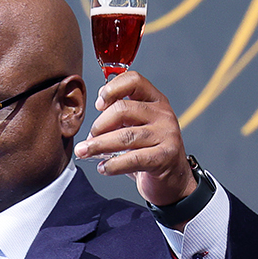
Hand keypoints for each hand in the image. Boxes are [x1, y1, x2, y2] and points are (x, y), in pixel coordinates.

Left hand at [73, 69, 196, 211]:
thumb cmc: (149, 150)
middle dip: (99, 125)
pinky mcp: (165, 157)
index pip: (134, 80)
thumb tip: (95, 113)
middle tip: (89, 139)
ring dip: (98, 145)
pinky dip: (113, 165)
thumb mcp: (135, 126)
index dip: (112, 89)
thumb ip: (119, 116)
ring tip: (84, 152)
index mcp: (155, 101)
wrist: (173, 178)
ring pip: (125, 136)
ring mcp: (166, 135)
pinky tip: (103, 168)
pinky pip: (132, 159)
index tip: (98, 104)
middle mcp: (163, 114)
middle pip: (123, 110)